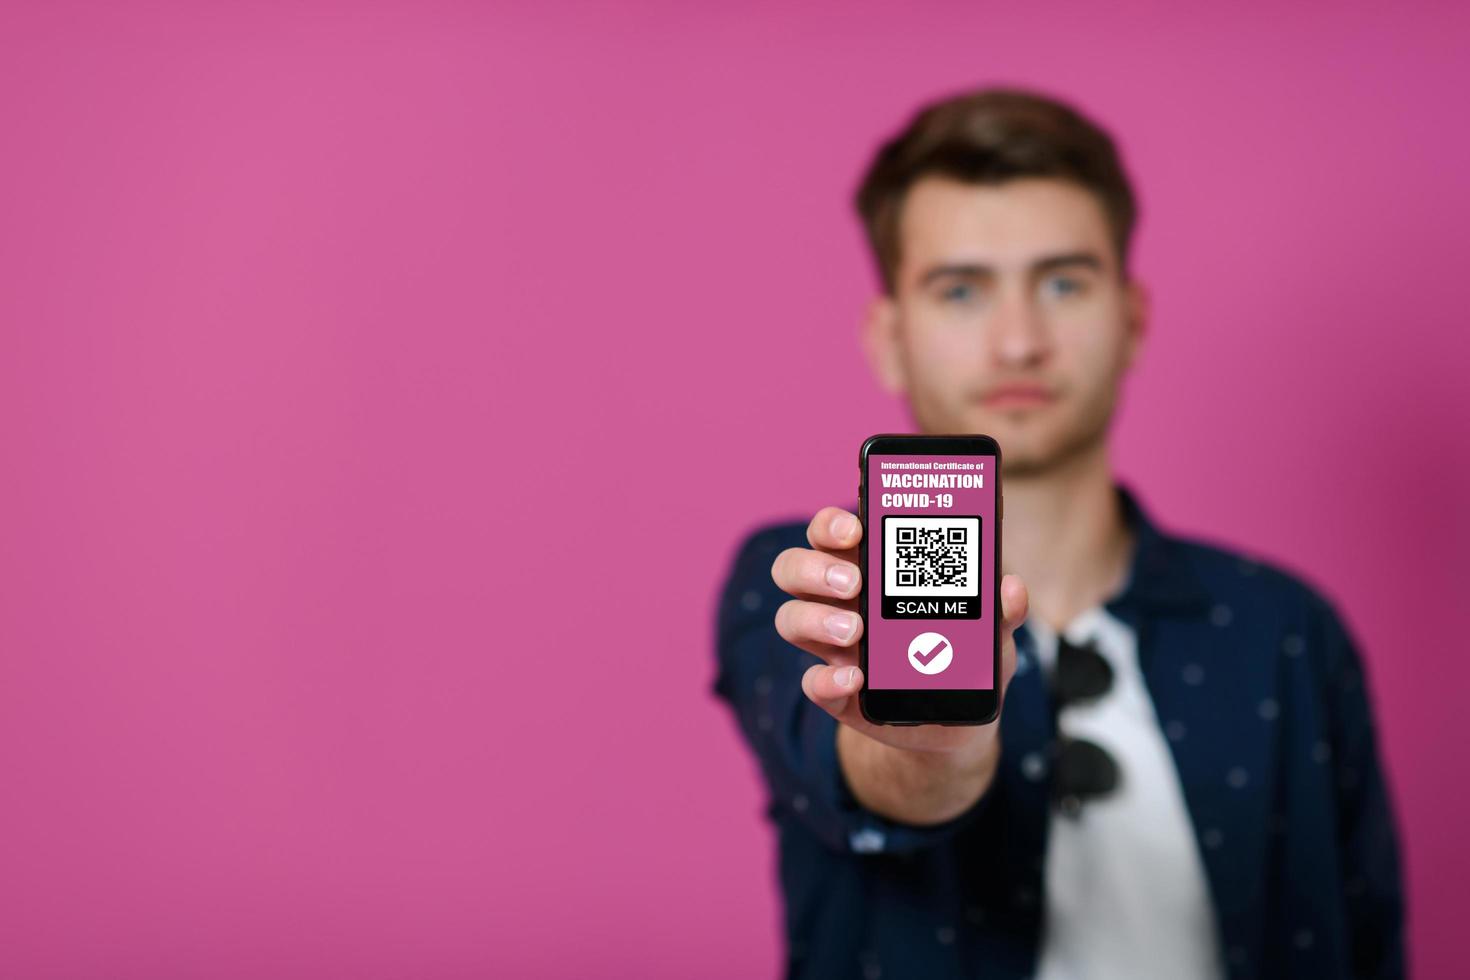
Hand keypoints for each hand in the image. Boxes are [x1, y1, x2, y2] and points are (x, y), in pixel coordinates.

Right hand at [771, 505, 1027, 760]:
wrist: (957, 721)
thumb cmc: (966, 656)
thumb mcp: (990, 631)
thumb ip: (1001, 609)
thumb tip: (1010, 588)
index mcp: (871, 569)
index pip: (832, 532)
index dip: (832, 523)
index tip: (856, 527)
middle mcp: (839, 601)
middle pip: (796, 568)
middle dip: (816, 568)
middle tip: (854, 582)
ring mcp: (832, 648)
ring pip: (791, 618)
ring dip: (816, 619)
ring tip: (855, 630)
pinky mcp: (836, 692)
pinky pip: (813, 684)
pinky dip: (827, 680)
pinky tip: (856, 679)